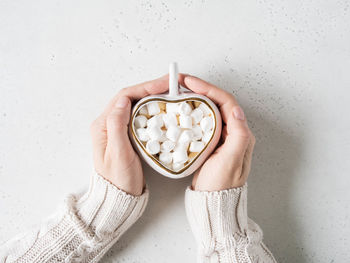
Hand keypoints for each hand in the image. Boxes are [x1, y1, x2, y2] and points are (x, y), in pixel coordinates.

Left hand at [90, 75, 168, 194]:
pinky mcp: (126, 136)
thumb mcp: (118, 153)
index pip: (125, 97)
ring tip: (170, 93)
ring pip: (136, 105)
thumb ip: (117, 125)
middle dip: (151, 88)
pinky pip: (139, 116)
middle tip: (172, 84)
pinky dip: (152, 109)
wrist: (118, 197)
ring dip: (152, 97)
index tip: (164, 84)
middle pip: (131, 98)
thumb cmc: (118, 180)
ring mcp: (117, 129)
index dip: (146, 88)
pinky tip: (163, 109)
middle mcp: (109, 124)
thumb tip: (124, 100)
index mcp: (103, 125)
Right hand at [180, 75, 254, 190]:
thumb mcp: (231, 160)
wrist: (213, 202)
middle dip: (201, 89)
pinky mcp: (212, 142)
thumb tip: (238, 110)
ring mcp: (223, 137)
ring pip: (210, 110)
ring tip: (181, 92)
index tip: (190, 83)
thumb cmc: (220, 184)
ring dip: (197, 98)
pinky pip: (204, 121)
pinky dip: (194, 112)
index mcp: (240, 134)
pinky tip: (184, 111)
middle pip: (218, 102)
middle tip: (182, 83)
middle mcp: (233, 132)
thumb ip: (238, 135)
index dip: (208, 89)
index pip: (226, 102)